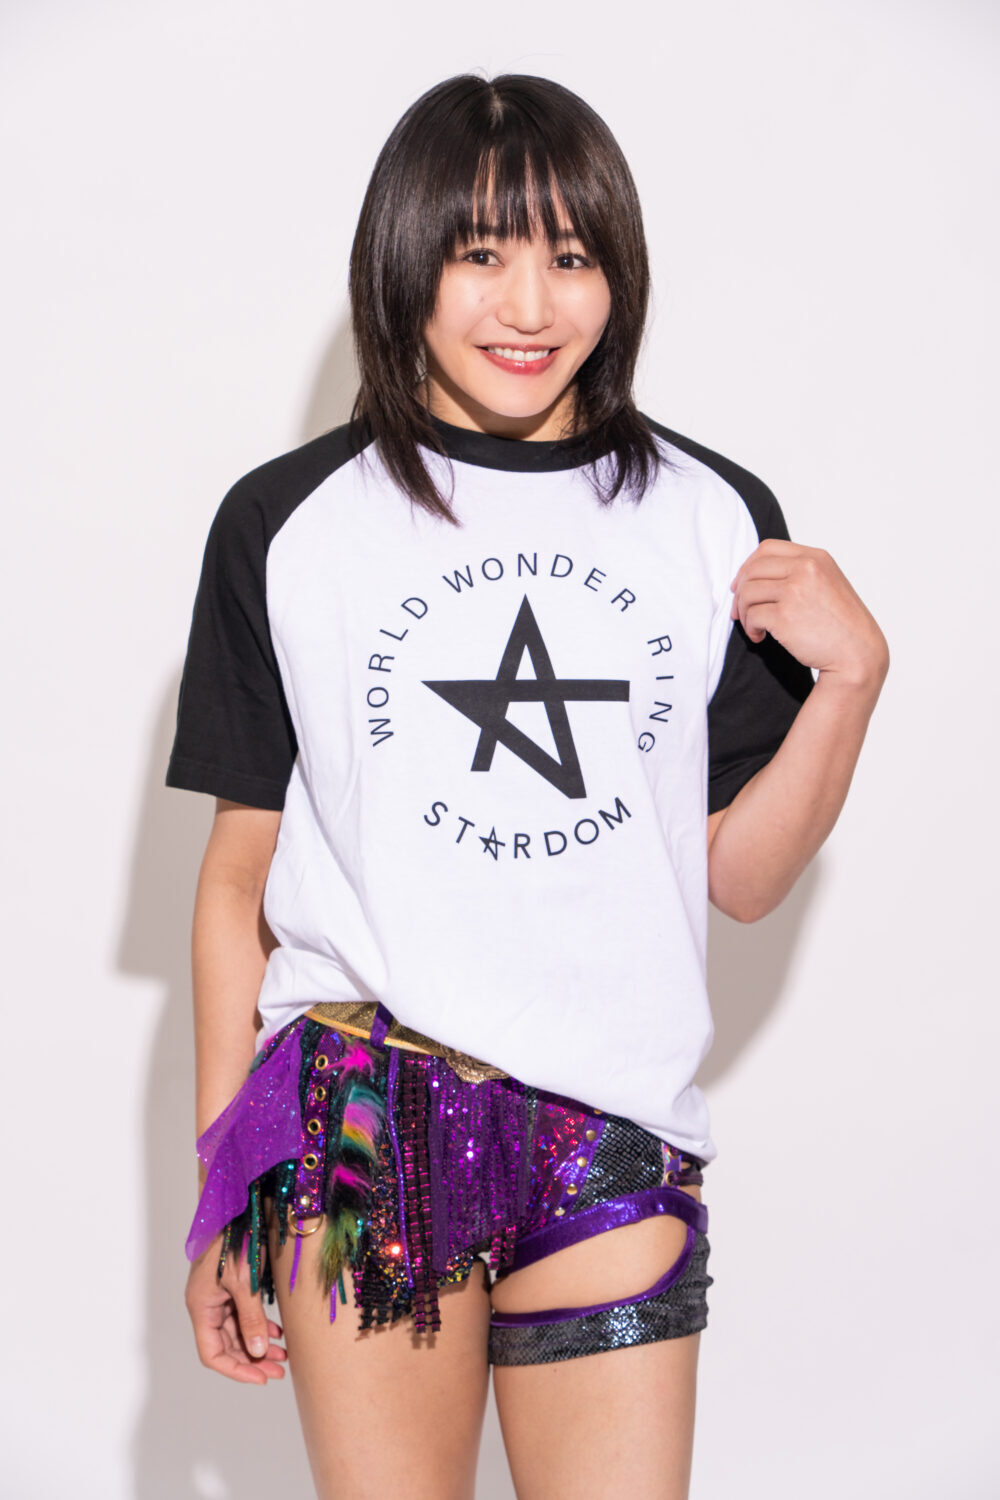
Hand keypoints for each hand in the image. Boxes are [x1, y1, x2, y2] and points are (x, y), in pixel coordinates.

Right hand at [185, 1235, 287, 1384]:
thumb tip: (258, 1352)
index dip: (236, 1370)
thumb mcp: (244, 1280)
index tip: (262, 1378)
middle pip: (226, 1346)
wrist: (237, 1202)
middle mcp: (207, 1304)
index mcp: (201, 1306)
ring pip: (237, 1331)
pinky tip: (278, 1333)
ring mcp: (218, 1294)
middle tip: (280, 1369)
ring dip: (259, 1344)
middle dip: (252, 1360)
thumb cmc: (234, 1237)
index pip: (213, 1354)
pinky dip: (259, 1325)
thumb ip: (251, 1317)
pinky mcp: (231, 1284)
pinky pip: (243, 1313)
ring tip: (284, 1355)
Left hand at [730, 540, 888, 692]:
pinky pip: (752, 615)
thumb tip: (753, 575)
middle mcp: (806, 568)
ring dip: (745, 613)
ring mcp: (795, 590)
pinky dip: (750, 628)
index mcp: (816, 557)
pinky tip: (760, 637)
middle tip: (740, 611)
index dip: (748, 566)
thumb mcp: (827, 584)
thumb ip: (798, 573)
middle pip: (753, 569)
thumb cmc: (840, 625)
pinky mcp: (785, 616)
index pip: (767, 548)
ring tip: (755, 627)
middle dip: (740, 592)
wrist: (858, 654)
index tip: (741, 584)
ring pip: (748, 592)